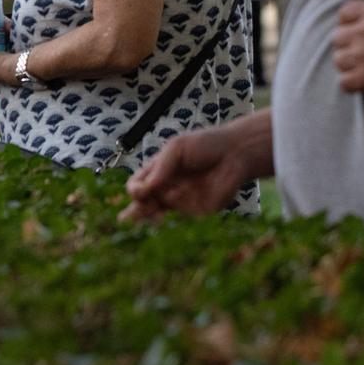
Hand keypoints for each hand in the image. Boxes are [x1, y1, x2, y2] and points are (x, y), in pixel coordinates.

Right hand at [122, 121, 262, 222]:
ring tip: (147, 215)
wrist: (236, 153)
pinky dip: (177, 206)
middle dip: (135, 212)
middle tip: (127, 219)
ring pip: (160, 214)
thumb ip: (161, 168)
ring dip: (151, 217)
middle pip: (144, 205)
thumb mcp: (177, 148)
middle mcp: (167, 188)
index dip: (135, 190)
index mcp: (159, 172)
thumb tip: (146, 190)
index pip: (137, 186)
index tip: (141, 190)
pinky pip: (183, 213)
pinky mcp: (198, 210)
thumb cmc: (205, 145)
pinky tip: (176, 195)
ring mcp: (182, 201)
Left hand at [333, 0, 363, 97]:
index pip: (344, 13)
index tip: (358, 28)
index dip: (350, 21)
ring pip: (338, 60)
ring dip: (348, 63)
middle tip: (360, 48)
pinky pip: (344, 82)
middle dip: (347, 43)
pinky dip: (351, 83)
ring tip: (360, 66)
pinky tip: (362, 81)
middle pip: (337, 38)